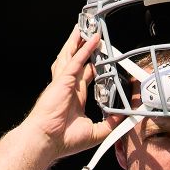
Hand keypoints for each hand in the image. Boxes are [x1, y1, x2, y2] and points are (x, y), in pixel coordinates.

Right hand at [23, 25, 125, 158]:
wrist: (46, 141)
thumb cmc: (62, 140)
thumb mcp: (95, 132)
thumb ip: (110, 124)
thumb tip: (123, 120)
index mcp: (74, 99)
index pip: (84, 77)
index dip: (92, 67)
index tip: (100, 60)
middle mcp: (68, 88)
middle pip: (76, 61)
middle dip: (81, 48)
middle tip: (89, 35)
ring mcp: (64, 82)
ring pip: (71, 55)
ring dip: (78, 42)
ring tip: (84, 28)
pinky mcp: (63, 80)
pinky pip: (76, 60)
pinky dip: (85, 48)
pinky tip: (92, 39)